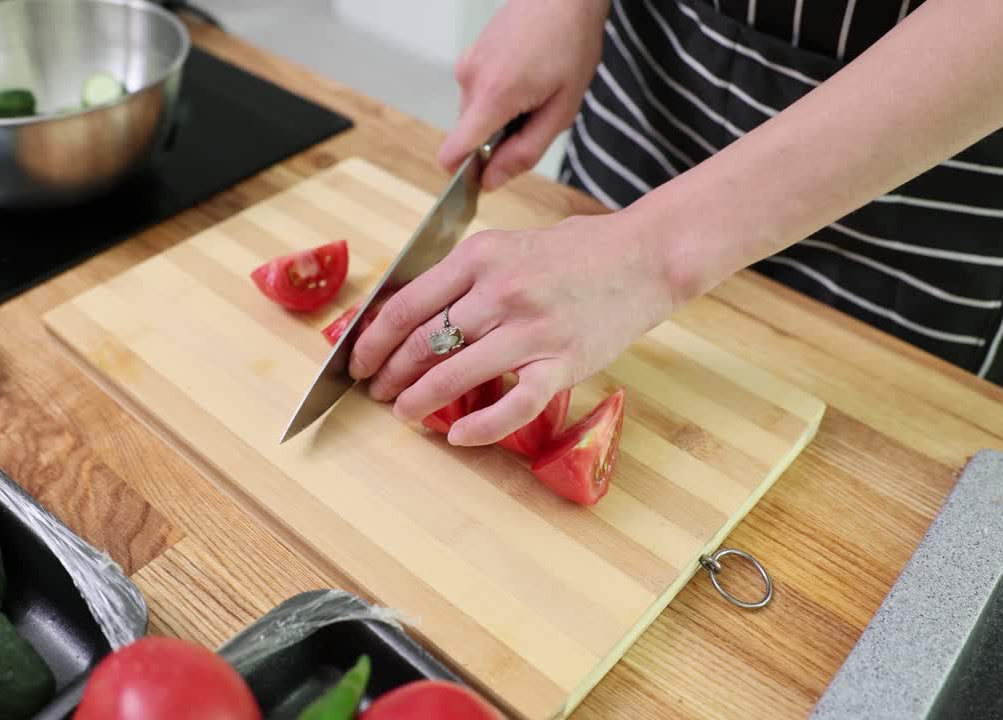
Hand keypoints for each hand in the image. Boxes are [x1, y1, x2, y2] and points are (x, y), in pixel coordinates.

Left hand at [347, 209, 675, 446]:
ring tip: (404, 412)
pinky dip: (480, 426)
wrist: (643, 258)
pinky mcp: (562, 364)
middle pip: (423, 342)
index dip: (372, 340)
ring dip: (419, 400)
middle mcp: (501, 291)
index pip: (405, 306)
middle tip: (376, 390)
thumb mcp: (504, 245)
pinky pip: (513, 405)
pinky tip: (457, 436)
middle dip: (390, 373)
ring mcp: (532, 330)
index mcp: (479, 256)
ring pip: (456, 375)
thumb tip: (402, 314)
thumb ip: (459, 277)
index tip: (359, 359)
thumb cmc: (571, 252)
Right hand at [438, 0, 608, 190]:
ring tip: (533, 91)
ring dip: (499, 117)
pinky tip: (524, 77)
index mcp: (493, 96)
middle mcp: (470, 80)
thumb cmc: (570, 42)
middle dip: (497, 140)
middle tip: (535, 116)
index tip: (485, 177)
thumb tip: (491, 181)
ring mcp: (467, 65)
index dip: (463, 174)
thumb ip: (525, 151)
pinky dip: (497, 97)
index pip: (452, 152)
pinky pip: (477, 94)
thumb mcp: (562, 109)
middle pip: (469, 137)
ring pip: (474, 116)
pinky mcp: (469, 56)